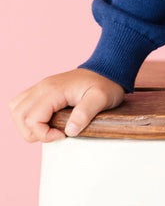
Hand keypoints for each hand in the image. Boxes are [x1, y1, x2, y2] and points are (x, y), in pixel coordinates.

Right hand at [9, 69, 124, 142]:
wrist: (106, 70)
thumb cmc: (105, 84)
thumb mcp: (102, 98)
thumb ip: (86, 113)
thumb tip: (70, 130)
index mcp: (53, 90)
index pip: (32, 119)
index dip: (44, 134)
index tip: (63, 135)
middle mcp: (42, 87)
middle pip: (19, 115)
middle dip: (33, 132)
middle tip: (55, 134)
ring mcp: (40, 87)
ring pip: (16, 109)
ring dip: (27, 125)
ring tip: (48, 129)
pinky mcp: (41, 90)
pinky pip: (22, 104)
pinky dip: (26, 116)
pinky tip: (44, 121)